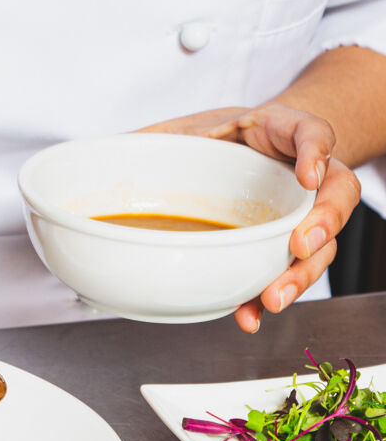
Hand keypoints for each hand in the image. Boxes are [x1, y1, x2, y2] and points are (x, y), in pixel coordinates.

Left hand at [142, 103, 360, 332]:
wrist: (231, 150)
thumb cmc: (214, 137)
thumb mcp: (187, 126)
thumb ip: (155, 136)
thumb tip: (104, 149)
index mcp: (281, 133)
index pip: (313, 132)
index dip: (317, 151)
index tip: (306, 173)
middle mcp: (303, 173)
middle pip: (335, 196)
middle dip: (321, 226)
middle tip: (299, 248)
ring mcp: (298, 211)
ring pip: (321, 243)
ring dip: (298, 275)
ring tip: (271, 298)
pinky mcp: (283, 243)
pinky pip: (284, 270)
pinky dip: (264, 294)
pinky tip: (247, 314)